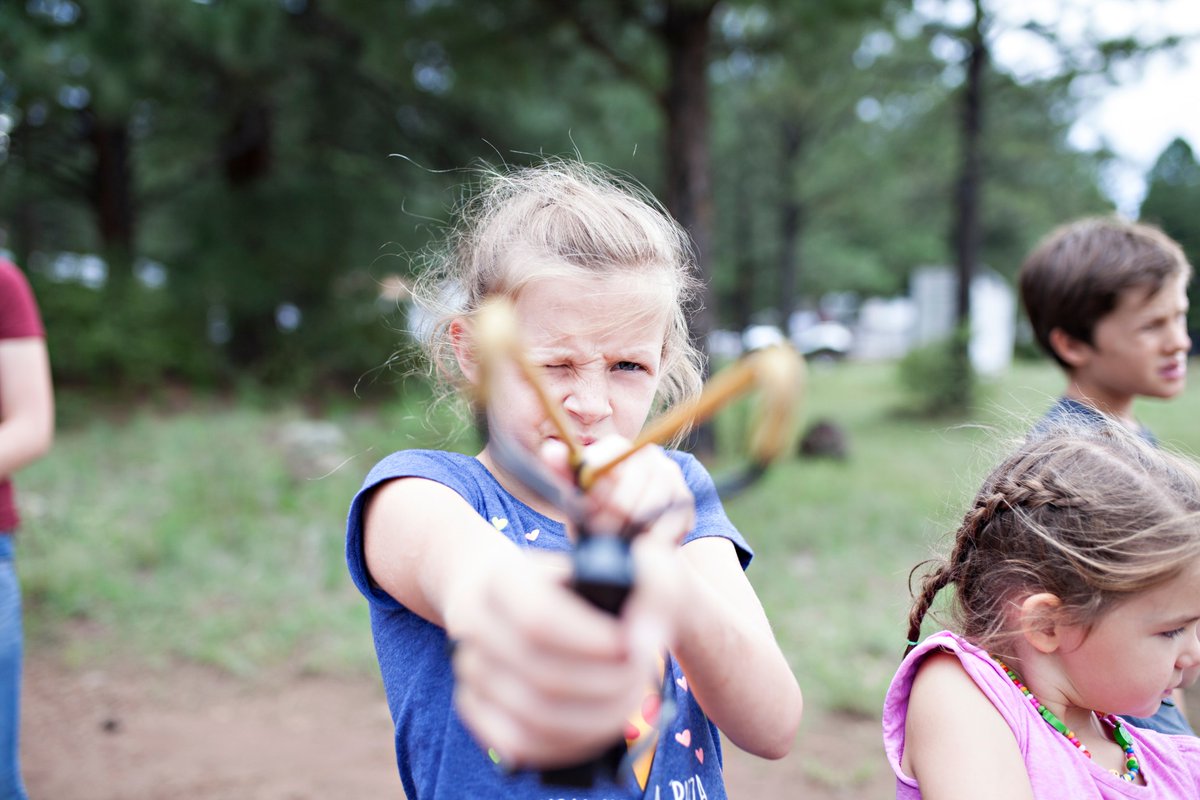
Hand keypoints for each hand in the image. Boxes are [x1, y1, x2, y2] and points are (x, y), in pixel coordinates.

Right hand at [449, 548, 664, 768]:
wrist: (524, 598)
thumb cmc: (585, 583)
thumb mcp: (622, 565)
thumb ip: (649, 588)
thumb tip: (642, 642)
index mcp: (503, 580)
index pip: (538, 619)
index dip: (589, 641)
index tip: (630, 646)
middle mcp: (475, 624)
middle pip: (541, 675)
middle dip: (605, 684)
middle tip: (640, 675)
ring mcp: (470, 669)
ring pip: (532, 716)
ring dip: (595, 718)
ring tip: (629, 699)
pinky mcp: (475, 707)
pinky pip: (519, 744)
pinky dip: (568, 744)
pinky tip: (599, 727)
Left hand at [542, 437, 695, 545]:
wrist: (628, 529)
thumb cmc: (595, 509)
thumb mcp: (575, 494)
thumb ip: (562, 472)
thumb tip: (551, 450)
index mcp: (616, 447)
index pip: (605, 465)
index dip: (594, 495)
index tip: (587, 513)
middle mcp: (647, 453)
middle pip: (627, 491)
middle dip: (609, 520)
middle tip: (600, 534)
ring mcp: (670, 473)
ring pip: (648, 509)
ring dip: (630, 532)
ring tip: (617, 540)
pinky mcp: (684, 497)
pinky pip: (668, 523)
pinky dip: (651, 539)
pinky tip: (639, 542)